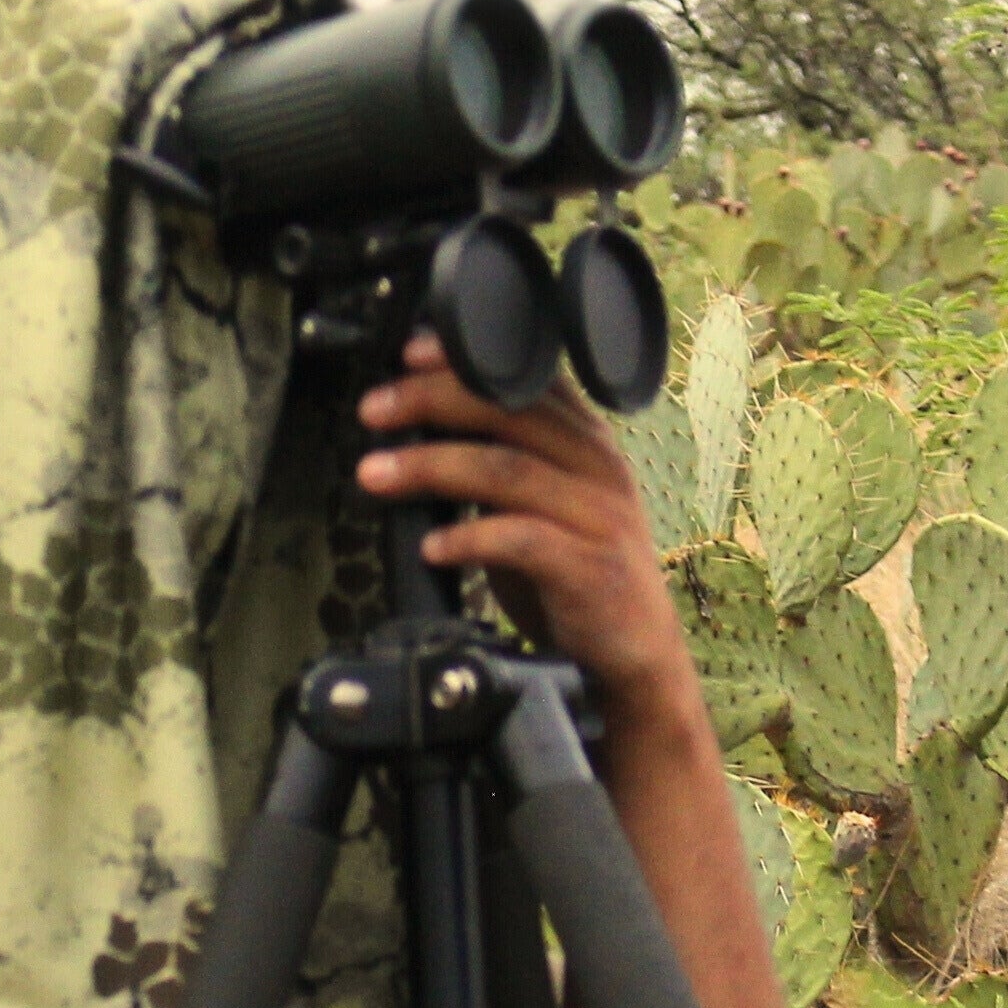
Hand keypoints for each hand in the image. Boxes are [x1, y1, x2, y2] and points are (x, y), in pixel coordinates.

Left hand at [355, 336, 702, 726]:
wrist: (633, 653)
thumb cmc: (575, 574)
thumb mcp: (538, 505)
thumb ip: (496, 464)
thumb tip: (416, 431)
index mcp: (584, 441)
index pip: (528, 377)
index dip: (466, 359)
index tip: (408, 354)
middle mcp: (597, 466)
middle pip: (509, 411)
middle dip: (432, 402)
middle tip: (374, 411)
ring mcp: (598, 515)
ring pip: (507, 469)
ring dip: (432, 466)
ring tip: (375, 474)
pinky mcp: (591, 567)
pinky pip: (523, 540)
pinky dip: (469, 538)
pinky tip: (431, 548)